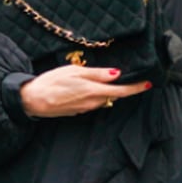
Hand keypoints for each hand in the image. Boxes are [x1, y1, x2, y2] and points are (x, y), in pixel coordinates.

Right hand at [20, 65, 149, 117]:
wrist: (33, 100)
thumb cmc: (51, 82)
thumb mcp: (74, 71)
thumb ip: (96, 74)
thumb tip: (116, 74)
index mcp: (93, 91)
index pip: (121, 91)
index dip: (136, 88)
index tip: (148, 84)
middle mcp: (92, 103)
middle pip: (113, 95)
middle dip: (120, 87)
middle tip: (123, 76)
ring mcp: (85, 109)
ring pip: (102, 99)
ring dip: (104, 90)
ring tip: (95, 78)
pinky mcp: (78, 111)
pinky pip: (92, 102)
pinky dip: (93, 95)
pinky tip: (82, 87)